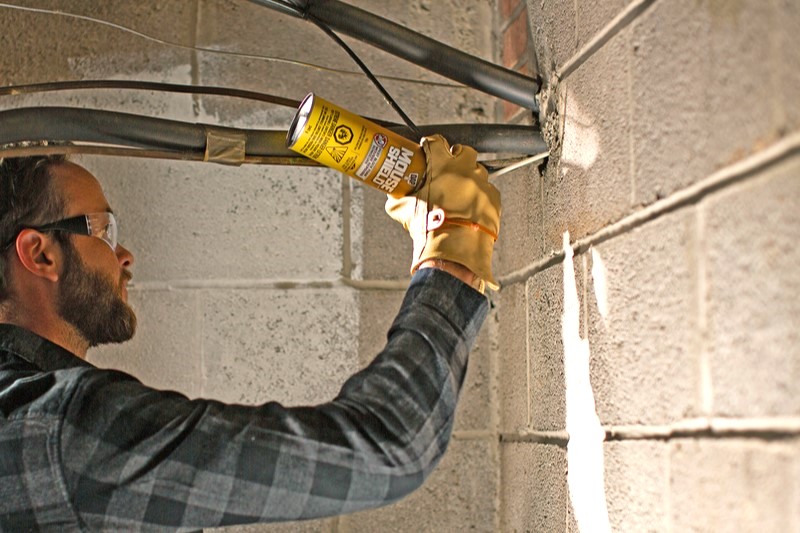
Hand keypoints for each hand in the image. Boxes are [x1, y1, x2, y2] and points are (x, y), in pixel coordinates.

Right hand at [385, 134, 501, 289]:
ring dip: (470, 176)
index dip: (431, 144)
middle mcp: (465, 170)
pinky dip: (481, 196)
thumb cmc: (431, 228)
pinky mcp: (494, 200)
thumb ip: (398, 199)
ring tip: (461, 190)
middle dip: (458, 156)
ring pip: (479, 171)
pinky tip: (472, 207)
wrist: (455, 249)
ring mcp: (482, 184)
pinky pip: (489, 191)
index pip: (436, 142)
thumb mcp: (405, 211)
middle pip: (464, 151)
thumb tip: (393, 198)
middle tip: (450, 167)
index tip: (429, 148)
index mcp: (442, 166)